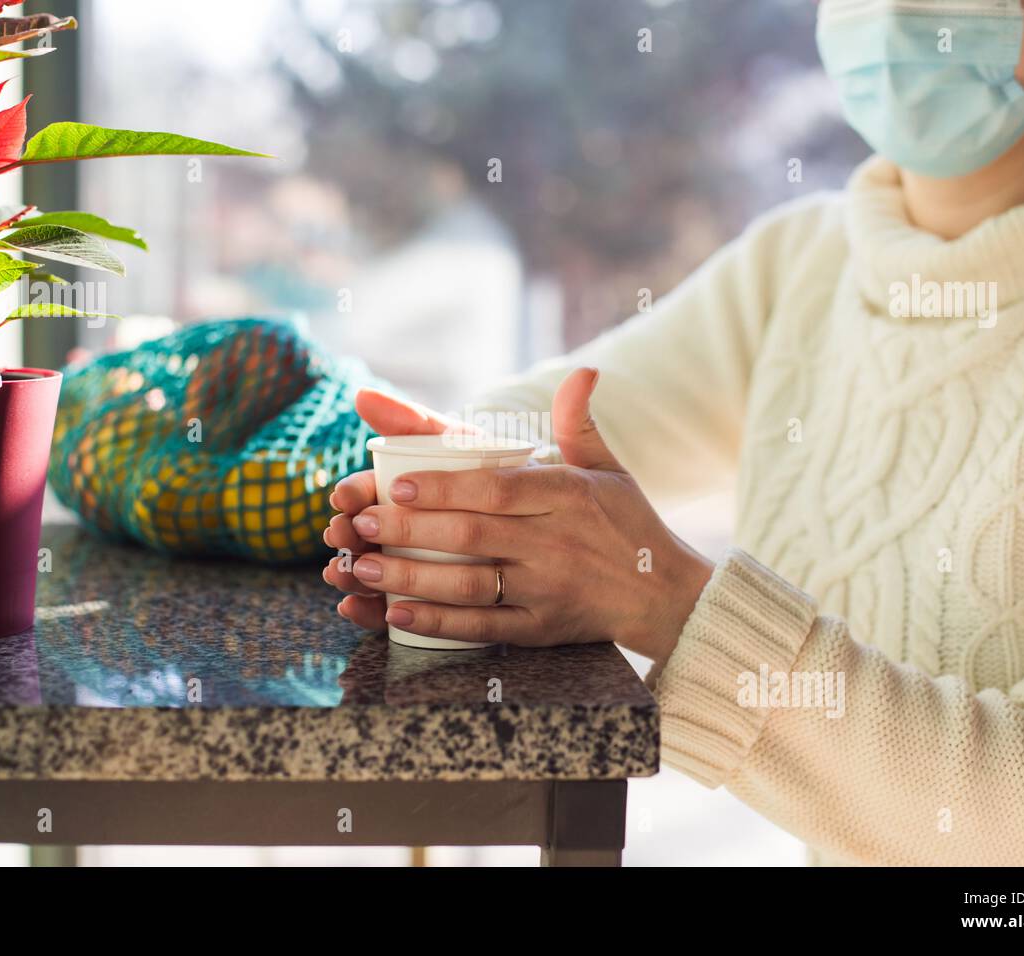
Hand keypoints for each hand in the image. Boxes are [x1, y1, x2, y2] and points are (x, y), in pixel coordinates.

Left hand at [322, 369, 713, 662]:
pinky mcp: (540, 629)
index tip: (396, 482)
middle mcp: (554, 543)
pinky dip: (438, 623)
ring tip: (359, 568)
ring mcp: (546, 590)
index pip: (497, 489)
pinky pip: (482, 628)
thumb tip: (583, 371)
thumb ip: (580, 422)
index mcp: (566, 496)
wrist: (664, 594)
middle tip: (359, 524)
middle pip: (471, 535)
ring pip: (468, 584)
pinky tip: (396, 614)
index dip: (444, 487)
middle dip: (408, 529)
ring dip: (410, 577)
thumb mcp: (608, 469)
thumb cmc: (628, 524)